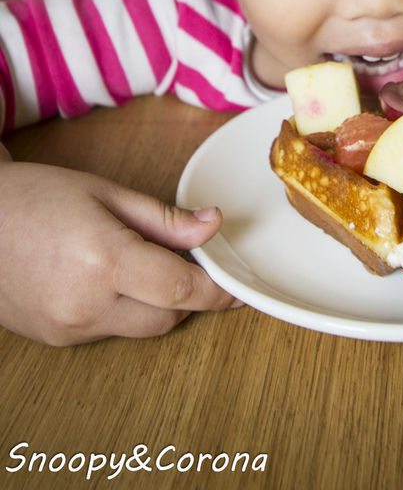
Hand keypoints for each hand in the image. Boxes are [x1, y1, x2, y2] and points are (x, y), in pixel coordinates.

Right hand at [0, 156, 239, 344]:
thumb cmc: (34, 198)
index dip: (218, 290)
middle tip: (183, 258)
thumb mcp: (106, 194)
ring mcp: (69, 328)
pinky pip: (109, 331)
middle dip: (185, 292)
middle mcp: (87, 305)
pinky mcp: (56, 339)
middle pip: (168, 316)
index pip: (182, 290)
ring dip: (153, 302)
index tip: (237, 286)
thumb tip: (213, 225)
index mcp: (105, 261)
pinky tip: (103, 277)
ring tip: (130, 259)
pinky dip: (121, 309)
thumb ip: (164, 218)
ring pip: (140, 328)